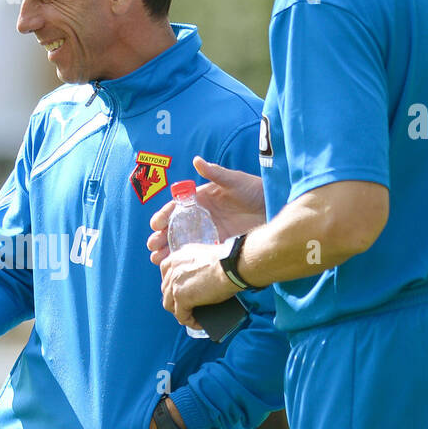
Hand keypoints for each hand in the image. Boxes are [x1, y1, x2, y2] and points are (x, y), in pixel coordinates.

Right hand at [147, 156, 265, 263]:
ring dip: (167, 251)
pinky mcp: (218, 244)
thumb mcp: (235, 181)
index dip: (162, 216)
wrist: (274, 208)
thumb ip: (215, 173)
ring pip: (181, 243)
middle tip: (152, 247)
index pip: (175, 208)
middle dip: (159, 238)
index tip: (155, 225)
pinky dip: (185, 260)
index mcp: (199, 199)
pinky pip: (198, 254)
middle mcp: (200, 216)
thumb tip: (197, 160)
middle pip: (173, 228)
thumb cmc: (255, 190)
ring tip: (157, 260)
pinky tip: (176, 268)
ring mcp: (208, 232)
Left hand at [161, 242, 236, 328]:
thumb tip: (195, 283)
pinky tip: (198, 324)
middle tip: (186, 308)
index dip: (172, 287)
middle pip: (166, 290)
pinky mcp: (180, 296)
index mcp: (177, 256)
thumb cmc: (227, 260)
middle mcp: (172, 268)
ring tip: (191, 317)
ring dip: (179, 312)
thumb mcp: (204, 256)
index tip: (179, 294)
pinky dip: (189, 321)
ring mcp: (174, 282)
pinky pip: (181, 315)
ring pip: (169, 304)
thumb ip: (194, 266)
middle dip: (174, 301)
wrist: (233, 264)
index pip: (166, 275)